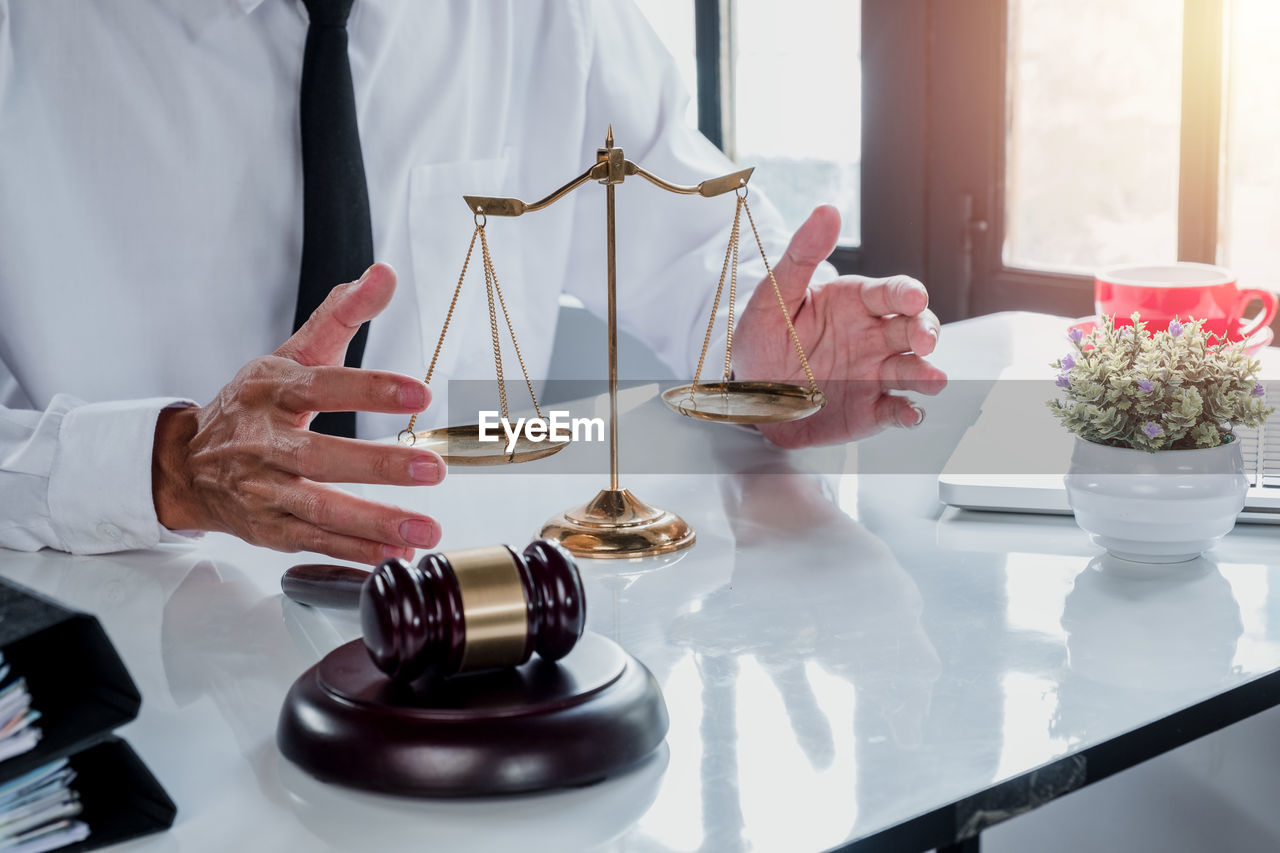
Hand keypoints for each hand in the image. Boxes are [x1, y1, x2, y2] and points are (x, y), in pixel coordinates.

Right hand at [151, 263, 443, 563]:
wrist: (186, 464)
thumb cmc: (252, 405)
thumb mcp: (291, 354)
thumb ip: (341, 315)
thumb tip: (383, 275)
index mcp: (272, 392)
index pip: (323, 386)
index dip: (370, 390)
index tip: (418, 394)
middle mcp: (263, 444)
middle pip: (320, 456)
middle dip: (378, 466)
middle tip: (432, 469)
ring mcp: (263, 491)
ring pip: (319, 509)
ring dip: (374, 523)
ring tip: (424, 531)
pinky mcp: (269, 529)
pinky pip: (316, 543)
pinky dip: (355, 553)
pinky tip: (394, 555)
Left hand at [733, 205, 946, 447]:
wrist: (747, 391)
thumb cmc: (762, 337)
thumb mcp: (774, 295)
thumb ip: (802, 256)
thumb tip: (826, 211)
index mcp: (855, 303)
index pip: (892, 292)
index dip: (908, 294)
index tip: (913, 299)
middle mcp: (872, 337)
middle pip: (914, 328)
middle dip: (926, 331)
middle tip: (923, 340)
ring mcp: (873, 373)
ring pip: (913, 370)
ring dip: (927, 374)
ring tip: (933, 380)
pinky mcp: (869, 409)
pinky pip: (895, 410)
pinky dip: (908, 413)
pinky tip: (910, 415)